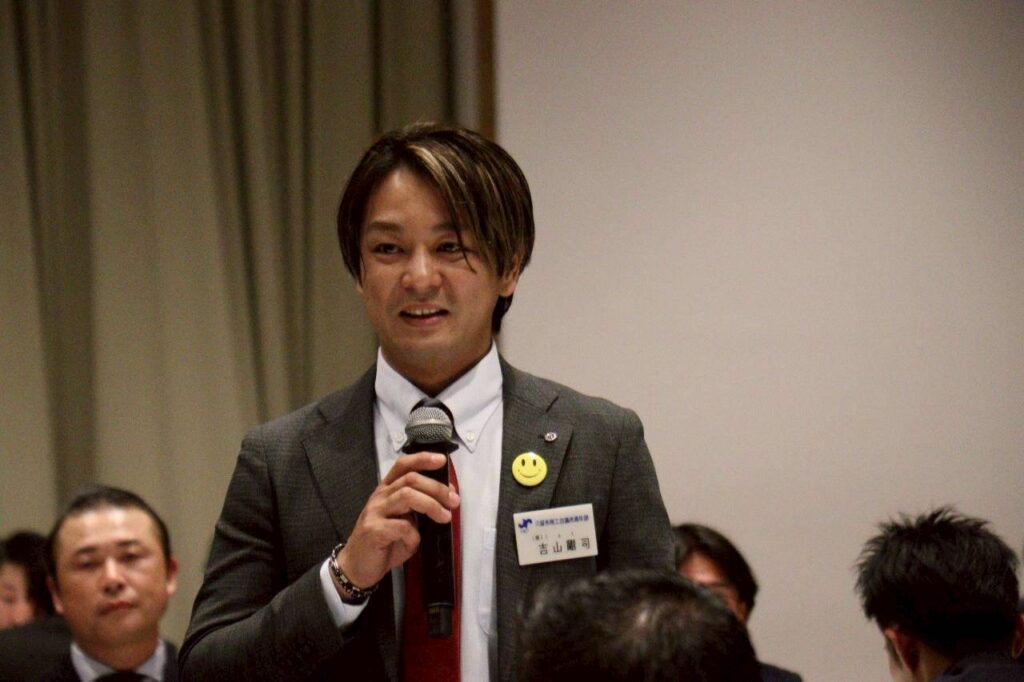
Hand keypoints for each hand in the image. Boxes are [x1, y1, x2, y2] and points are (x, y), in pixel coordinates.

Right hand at [334, 452, 459, 594]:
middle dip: (437, 488)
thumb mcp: (404, 522)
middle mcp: (380, 497)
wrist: (357, 567)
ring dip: (431, 505)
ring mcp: (375, 512)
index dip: (422, 459)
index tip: (442, 460)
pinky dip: (414, 535)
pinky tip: (413, 543)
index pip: (402, 466)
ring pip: (407, 495)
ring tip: (445, 517)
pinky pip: (402, 526)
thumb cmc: (384, 543)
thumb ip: (419, 508)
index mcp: (386, 490)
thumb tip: (446, 498)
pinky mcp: (374, 530)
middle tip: (454, 500)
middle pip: (411, 479)